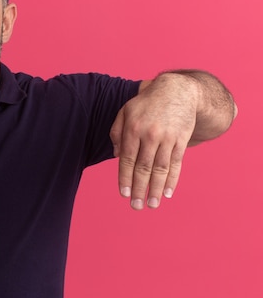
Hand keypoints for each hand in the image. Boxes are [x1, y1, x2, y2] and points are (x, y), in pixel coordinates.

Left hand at [109, 74, 197, 209]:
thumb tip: (116, 156)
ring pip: (160, 168)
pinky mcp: (181, 140)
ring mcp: (167, 138)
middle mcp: (150, 135)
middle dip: (140, 189)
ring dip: (155, 189)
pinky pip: (176, 164)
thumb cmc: (146, 103)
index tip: (124, 194)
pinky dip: (172, 180)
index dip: (125, 178)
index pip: (127, 159)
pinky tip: (167, 193)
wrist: (177, 90)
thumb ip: (117, 132)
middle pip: (144, 167)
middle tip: (136, 206)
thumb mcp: (126, 111)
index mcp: (133, 128)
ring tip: (151, 204)